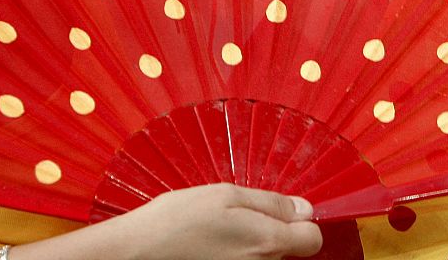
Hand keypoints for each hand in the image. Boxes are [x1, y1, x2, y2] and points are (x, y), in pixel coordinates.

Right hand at [113, 183, 322, 259]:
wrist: (135, 255)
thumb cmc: (177, 220)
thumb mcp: (226, 194)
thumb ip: (271, 203)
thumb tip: (305, 209)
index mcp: (266, 242)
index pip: (313, 239)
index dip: (303, 222)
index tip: (287, 213)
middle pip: (288, 251)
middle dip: (273, 233)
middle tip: (241, 219)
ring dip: (252, 247)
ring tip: (221, 234)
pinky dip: (236, 257)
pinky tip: (213, 249)